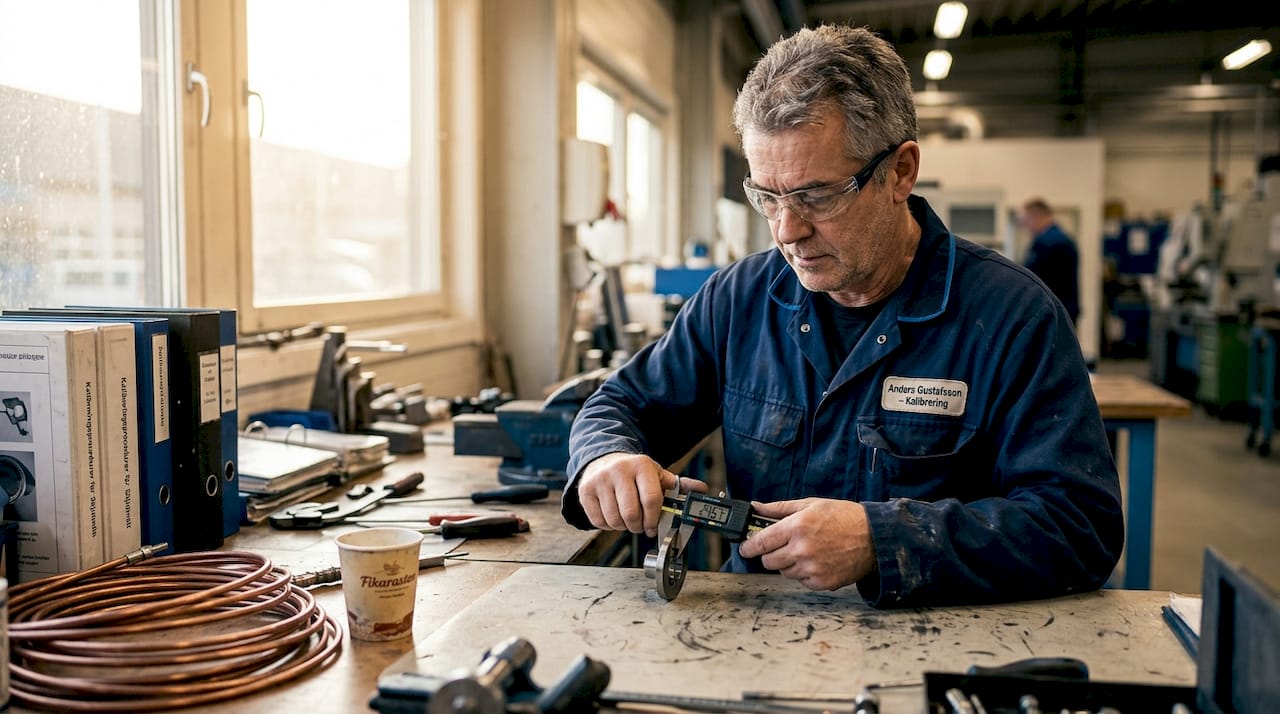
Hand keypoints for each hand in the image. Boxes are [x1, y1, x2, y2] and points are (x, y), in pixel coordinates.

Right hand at [576, 453, 707, 536]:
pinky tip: (613, 515)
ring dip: (623, 527)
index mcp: (641, 465)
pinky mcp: (585, 491)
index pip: (651, 498)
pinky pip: (598, 521)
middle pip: (631, 513)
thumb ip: (679, 484)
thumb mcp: (657, 475)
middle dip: (639, 526)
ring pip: (614, 520)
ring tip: (627, 519)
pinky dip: (607, 525)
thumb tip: (702, 490)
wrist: (603, 460)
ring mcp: (600, 480)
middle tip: (640, 525)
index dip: (654, 519)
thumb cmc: (634, 473)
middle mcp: (619, 470)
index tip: (654, 526)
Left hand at [737, 498, 875, 590]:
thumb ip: (779, 508)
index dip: (749, 546)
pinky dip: (804, 573)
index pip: (761, 542)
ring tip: (806, 551)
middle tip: (781, 547)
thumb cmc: (843, 517)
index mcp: (797, 527)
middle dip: (770, 555)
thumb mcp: (810, 505)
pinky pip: (801, 581)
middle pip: (769, 561)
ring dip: (788, 564)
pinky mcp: (822, 582)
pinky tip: (817, 560)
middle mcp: (802, 549)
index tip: (745, 548)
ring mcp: (812, 568)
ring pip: (784, 572)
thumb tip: (756, 507)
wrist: (873, 537)